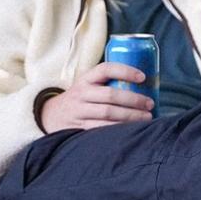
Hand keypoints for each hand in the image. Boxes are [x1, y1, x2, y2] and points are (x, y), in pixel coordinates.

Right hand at [39, 61, 154, 131]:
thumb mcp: (89, 86)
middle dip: (133, 100)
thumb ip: (109, 84)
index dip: (125, 71)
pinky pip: (101, 129)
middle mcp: (81, 93)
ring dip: (130, 116)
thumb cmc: (81, 99)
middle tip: (150, 104)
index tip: (143, 77)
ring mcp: (79, 111)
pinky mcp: (79, 127)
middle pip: (110, 95)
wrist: (50, 116)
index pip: (105, 69)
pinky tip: (131, 130)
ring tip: (146, 117)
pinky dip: (118, 129)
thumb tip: (147, 86)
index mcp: (86, 79)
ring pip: (107, 113)